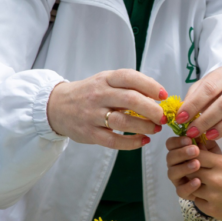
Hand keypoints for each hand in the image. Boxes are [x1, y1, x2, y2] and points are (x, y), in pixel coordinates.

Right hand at [47, 69, 167, 149]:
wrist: (57, 106)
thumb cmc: (89, 93)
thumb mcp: (104, 81)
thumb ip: (127, 86)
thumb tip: (157, 97)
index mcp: (105, 79)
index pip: (129, 77)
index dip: (150, 85)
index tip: (163, 95)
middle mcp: (99, 95)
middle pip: (130, 100)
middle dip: (152, 109)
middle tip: (163, 117)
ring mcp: (93, 115)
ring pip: (123, 122)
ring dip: (144, 127)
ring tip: (155, 129)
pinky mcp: (89, 133)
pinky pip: (113, 141)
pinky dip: (131, 143)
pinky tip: (143, 141)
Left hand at [165, 137, 221, 220]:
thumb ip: (215, 156)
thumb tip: (197, 146)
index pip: (195, 154)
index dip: (190, 154)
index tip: (191, 155)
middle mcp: (215, 179)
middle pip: (188, 169)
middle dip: (188, 168)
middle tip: (193, 169)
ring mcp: (212, 195)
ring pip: (189, 186)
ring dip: (192, 184)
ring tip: (201, 182)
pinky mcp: (211, 209)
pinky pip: (196, 200)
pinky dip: (200, 197)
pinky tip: (209, 195)